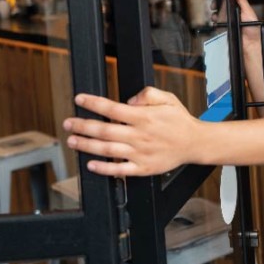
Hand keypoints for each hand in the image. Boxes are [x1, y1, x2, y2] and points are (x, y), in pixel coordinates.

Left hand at [63, 88, 203, 175]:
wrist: (195, 143)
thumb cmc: (179, 120)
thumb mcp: (167, 98)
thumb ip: (148, 94)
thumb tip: (129, 100)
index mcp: (144, 117)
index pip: (112, 108)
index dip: (93, 103)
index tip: (79, 99)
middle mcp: (139, 135)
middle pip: (104, 130)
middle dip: (82, 125)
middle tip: (68, 123)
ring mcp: (140, 153)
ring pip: (107, 150)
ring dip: (87, 145)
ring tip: (73, 141)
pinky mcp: (143, 168)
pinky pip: (119, 170)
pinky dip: (104, 168)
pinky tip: (91, 164)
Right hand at [213, 0, 260, 49]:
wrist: (251, 44)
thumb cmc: (253, 29)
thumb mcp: (248, 11)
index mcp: (239, 9)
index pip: (228, 0)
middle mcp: (232, 15)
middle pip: (221, 7)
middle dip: (216, 5)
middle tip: (214, 6)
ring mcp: (228, 23)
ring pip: (217, 16)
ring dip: (214, 14)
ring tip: (215, 15)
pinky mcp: (224, 30)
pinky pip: (216, 25)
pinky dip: (215, 23)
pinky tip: (216, 22)